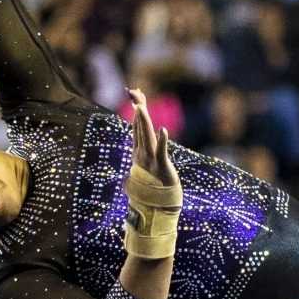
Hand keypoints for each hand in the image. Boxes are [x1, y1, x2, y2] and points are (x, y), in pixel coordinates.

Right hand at [127, 86, 180, 207]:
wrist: (156, 206)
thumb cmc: (154, 187)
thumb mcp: (148, 167)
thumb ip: (144, 156)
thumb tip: (144, 147)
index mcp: (139, 152)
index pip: (137, 128)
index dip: (137, 112)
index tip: (136, 96)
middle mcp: (142, 154)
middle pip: (140, 127)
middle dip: (138, 110)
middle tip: (135, 93)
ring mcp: (150, 160)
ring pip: (146, 136)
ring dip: (143, 121)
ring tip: (140, 107)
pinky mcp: (161, 166)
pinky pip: (161, 152)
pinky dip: (162, 141)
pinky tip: (163, 130)